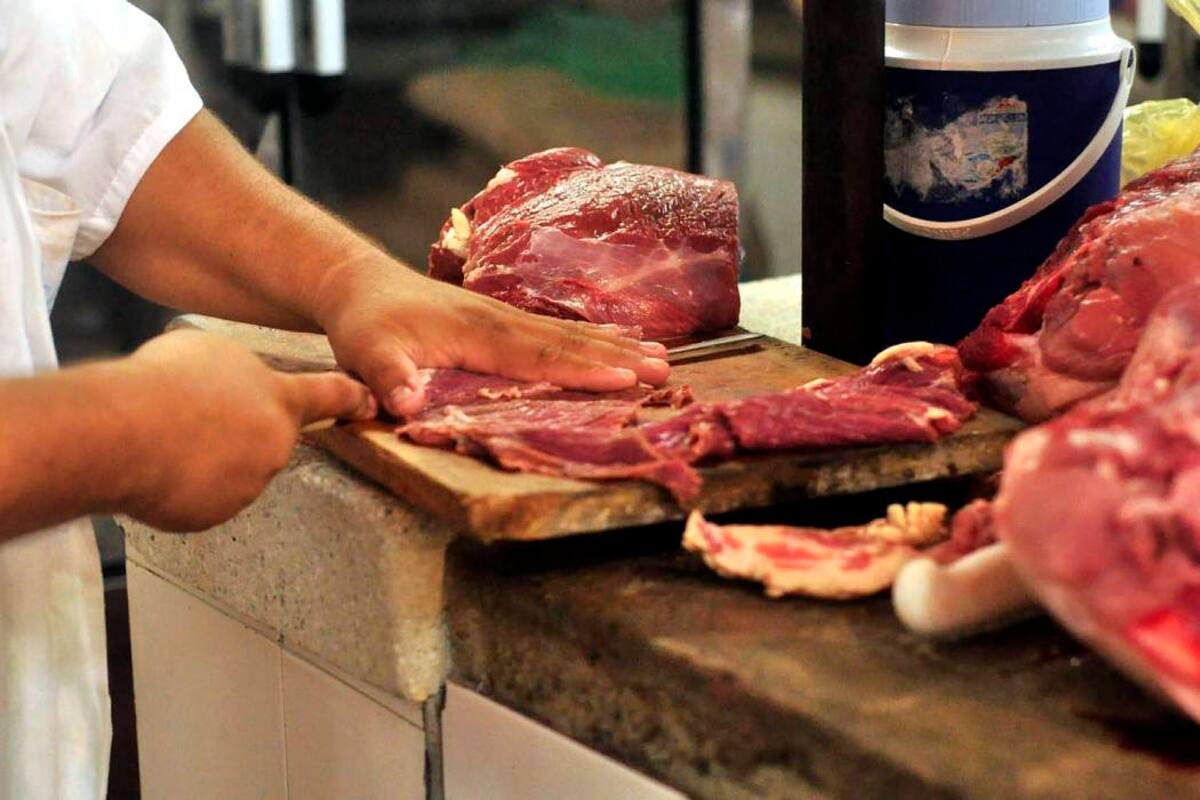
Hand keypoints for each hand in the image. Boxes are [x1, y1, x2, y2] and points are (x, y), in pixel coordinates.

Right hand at [117, 330, 373, 530]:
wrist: (123, 433)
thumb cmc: (163, 384)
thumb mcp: (209, 351)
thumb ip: (235, 371)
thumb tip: (227, 384)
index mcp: (280, 400)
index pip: (329, 396)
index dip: (350, 399)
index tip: (370, 403)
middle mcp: (274, 446)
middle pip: (263, 438)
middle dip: (234, 431)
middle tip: (190, 417)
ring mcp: (248, 485)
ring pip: (231, 471)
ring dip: (206, 459)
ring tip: (166, 440)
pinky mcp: (216, 514)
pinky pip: (202, 500)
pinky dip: (182, 488)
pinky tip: (159, 468)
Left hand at [314, 261, 670, 416]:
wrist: (360, 283)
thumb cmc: (365, 324)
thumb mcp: (367, 352)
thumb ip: (389, 377)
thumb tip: (409, 403)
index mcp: (475, 334)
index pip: (538, 355)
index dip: (582, 370)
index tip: (623, 380)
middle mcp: (500, 321)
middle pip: (568, 341)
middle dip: (617, 357)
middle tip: (663, 369)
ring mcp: (505, 316)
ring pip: (570, 332)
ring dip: (615, 345)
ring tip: (659, 355)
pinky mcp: (503, 318)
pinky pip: (558, 328)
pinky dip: (594, 335)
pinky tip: (619, 339)